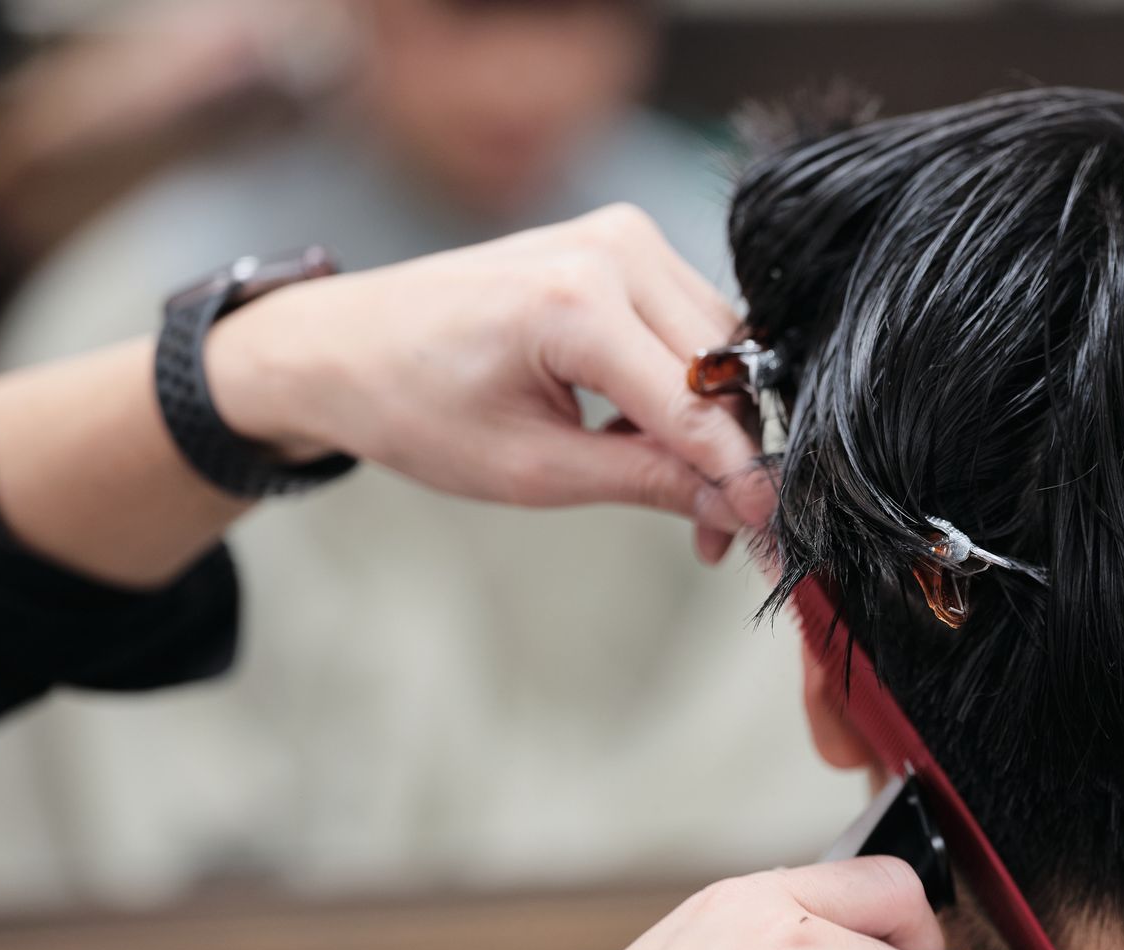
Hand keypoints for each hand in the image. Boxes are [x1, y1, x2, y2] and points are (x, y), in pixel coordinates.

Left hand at [209, 204, 767, 561]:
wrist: (347, 344)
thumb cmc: (415, 404)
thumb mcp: (532, 470)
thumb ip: (646, 482)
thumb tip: (739, 509)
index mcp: (576, 303)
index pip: (698, 407)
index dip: (742, 481)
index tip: (776, 540)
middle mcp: (612, 250)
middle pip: (726, 373)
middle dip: (727, 459)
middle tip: (711, 540)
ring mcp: (622, 236)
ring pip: (722, 349)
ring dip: (711, 426)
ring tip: (672, 493)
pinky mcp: (623, 243)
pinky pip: (692, 326)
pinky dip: (686, 389)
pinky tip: (644, 434)